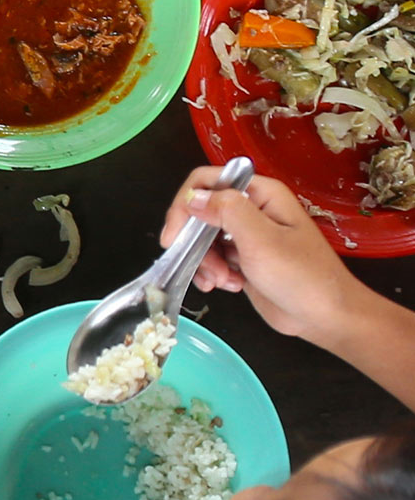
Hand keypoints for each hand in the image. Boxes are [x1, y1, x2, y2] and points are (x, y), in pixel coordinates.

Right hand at [161, 166, 359, 341]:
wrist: (326, 318)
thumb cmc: (302, 276)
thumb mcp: (261, 240)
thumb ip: (227, 211)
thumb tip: (193, 197)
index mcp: (261, 194)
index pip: (208, 181)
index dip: (185, 204)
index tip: (174, 237)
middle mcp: (253, 210)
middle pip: (202, 212)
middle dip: (196, 242)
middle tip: (204, 269)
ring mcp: (248, 236)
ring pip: (204, 239)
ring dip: (205, 263)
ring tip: (222, 282)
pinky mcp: (244, 261)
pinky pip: (214, 259)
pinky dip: (214, 274)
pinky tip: (228, 287)